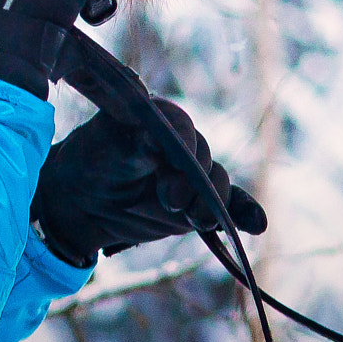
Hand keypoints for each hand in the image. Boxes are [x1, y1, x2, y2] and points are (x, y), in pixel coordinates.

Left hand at [31, 98, 266, 268]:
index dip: (182, 143)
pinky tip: (257, 224)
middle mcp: (182, 142)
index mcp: (160, 116)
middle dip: (193, 181)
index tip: (173, 159)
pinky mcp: (200, 202)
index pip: (181, 126)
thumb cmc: (93, 160)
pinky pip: (229, 205)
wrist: (85, 199)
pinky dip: (245, 213)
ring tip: (195, 220)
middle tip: (169, 199)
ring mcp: (193, 174)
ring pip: (218, 184)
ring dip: (214, 203)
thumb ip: (137, 143)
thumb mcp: (109, 149)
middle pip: (204, 157)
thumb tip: (164, 139)